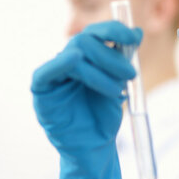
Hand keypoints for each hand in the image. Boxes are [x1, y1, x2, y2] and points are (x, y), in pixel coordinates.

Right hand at [31, 21, 141, 178]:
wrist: (93, 148)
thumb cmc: (103, 118)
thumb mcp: (118, 85)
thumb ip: (124, 60)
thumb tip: (138, 32)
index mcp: (86, 57)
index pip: (96, 33)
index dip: (114, 30)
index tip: (135, 38)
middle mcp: (68, 61)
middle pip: (85, 40)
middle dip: (111, 55)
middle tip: (130, 74)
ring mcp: (54, 74)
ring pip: (73, 54)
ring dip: (99, 70)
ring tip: (118, 91)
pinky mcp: (41, 90)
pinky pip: (46, 71)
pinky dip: (61, 63)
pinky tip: (75, 62)